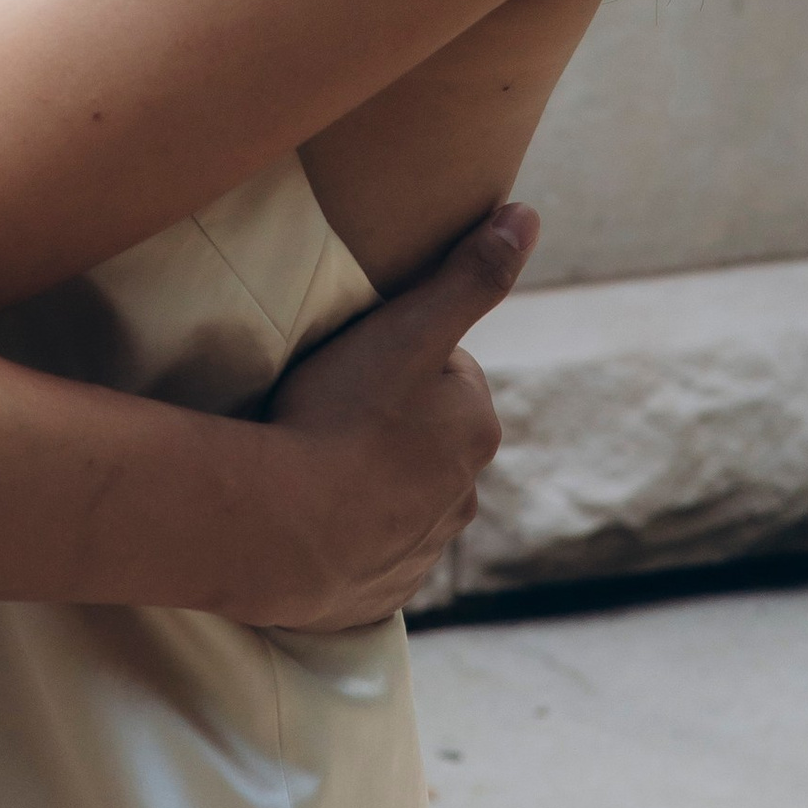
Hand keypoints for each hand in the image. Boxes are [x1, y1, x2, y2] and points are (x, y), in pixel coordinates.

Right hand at [251, 202, 534, 628]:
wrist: (279, 530)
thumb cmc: (341, 415)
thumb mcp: (408, 327)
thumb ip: (470, 273)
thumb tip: (528, 214)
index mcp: (477, 426)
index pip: (445, 371)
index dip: (396, 355)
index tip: (352, 358)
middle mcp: (464, 495)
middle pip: (424, 435)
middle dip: (387, 419)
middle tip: (324, 404)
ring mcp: (421, 550)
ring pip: (397, 492)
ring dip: (365, 475)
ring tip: (308, 457)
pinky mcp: (379, 593)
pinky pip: (366, 550)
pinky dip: (343, 531)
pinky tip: (306, 512)